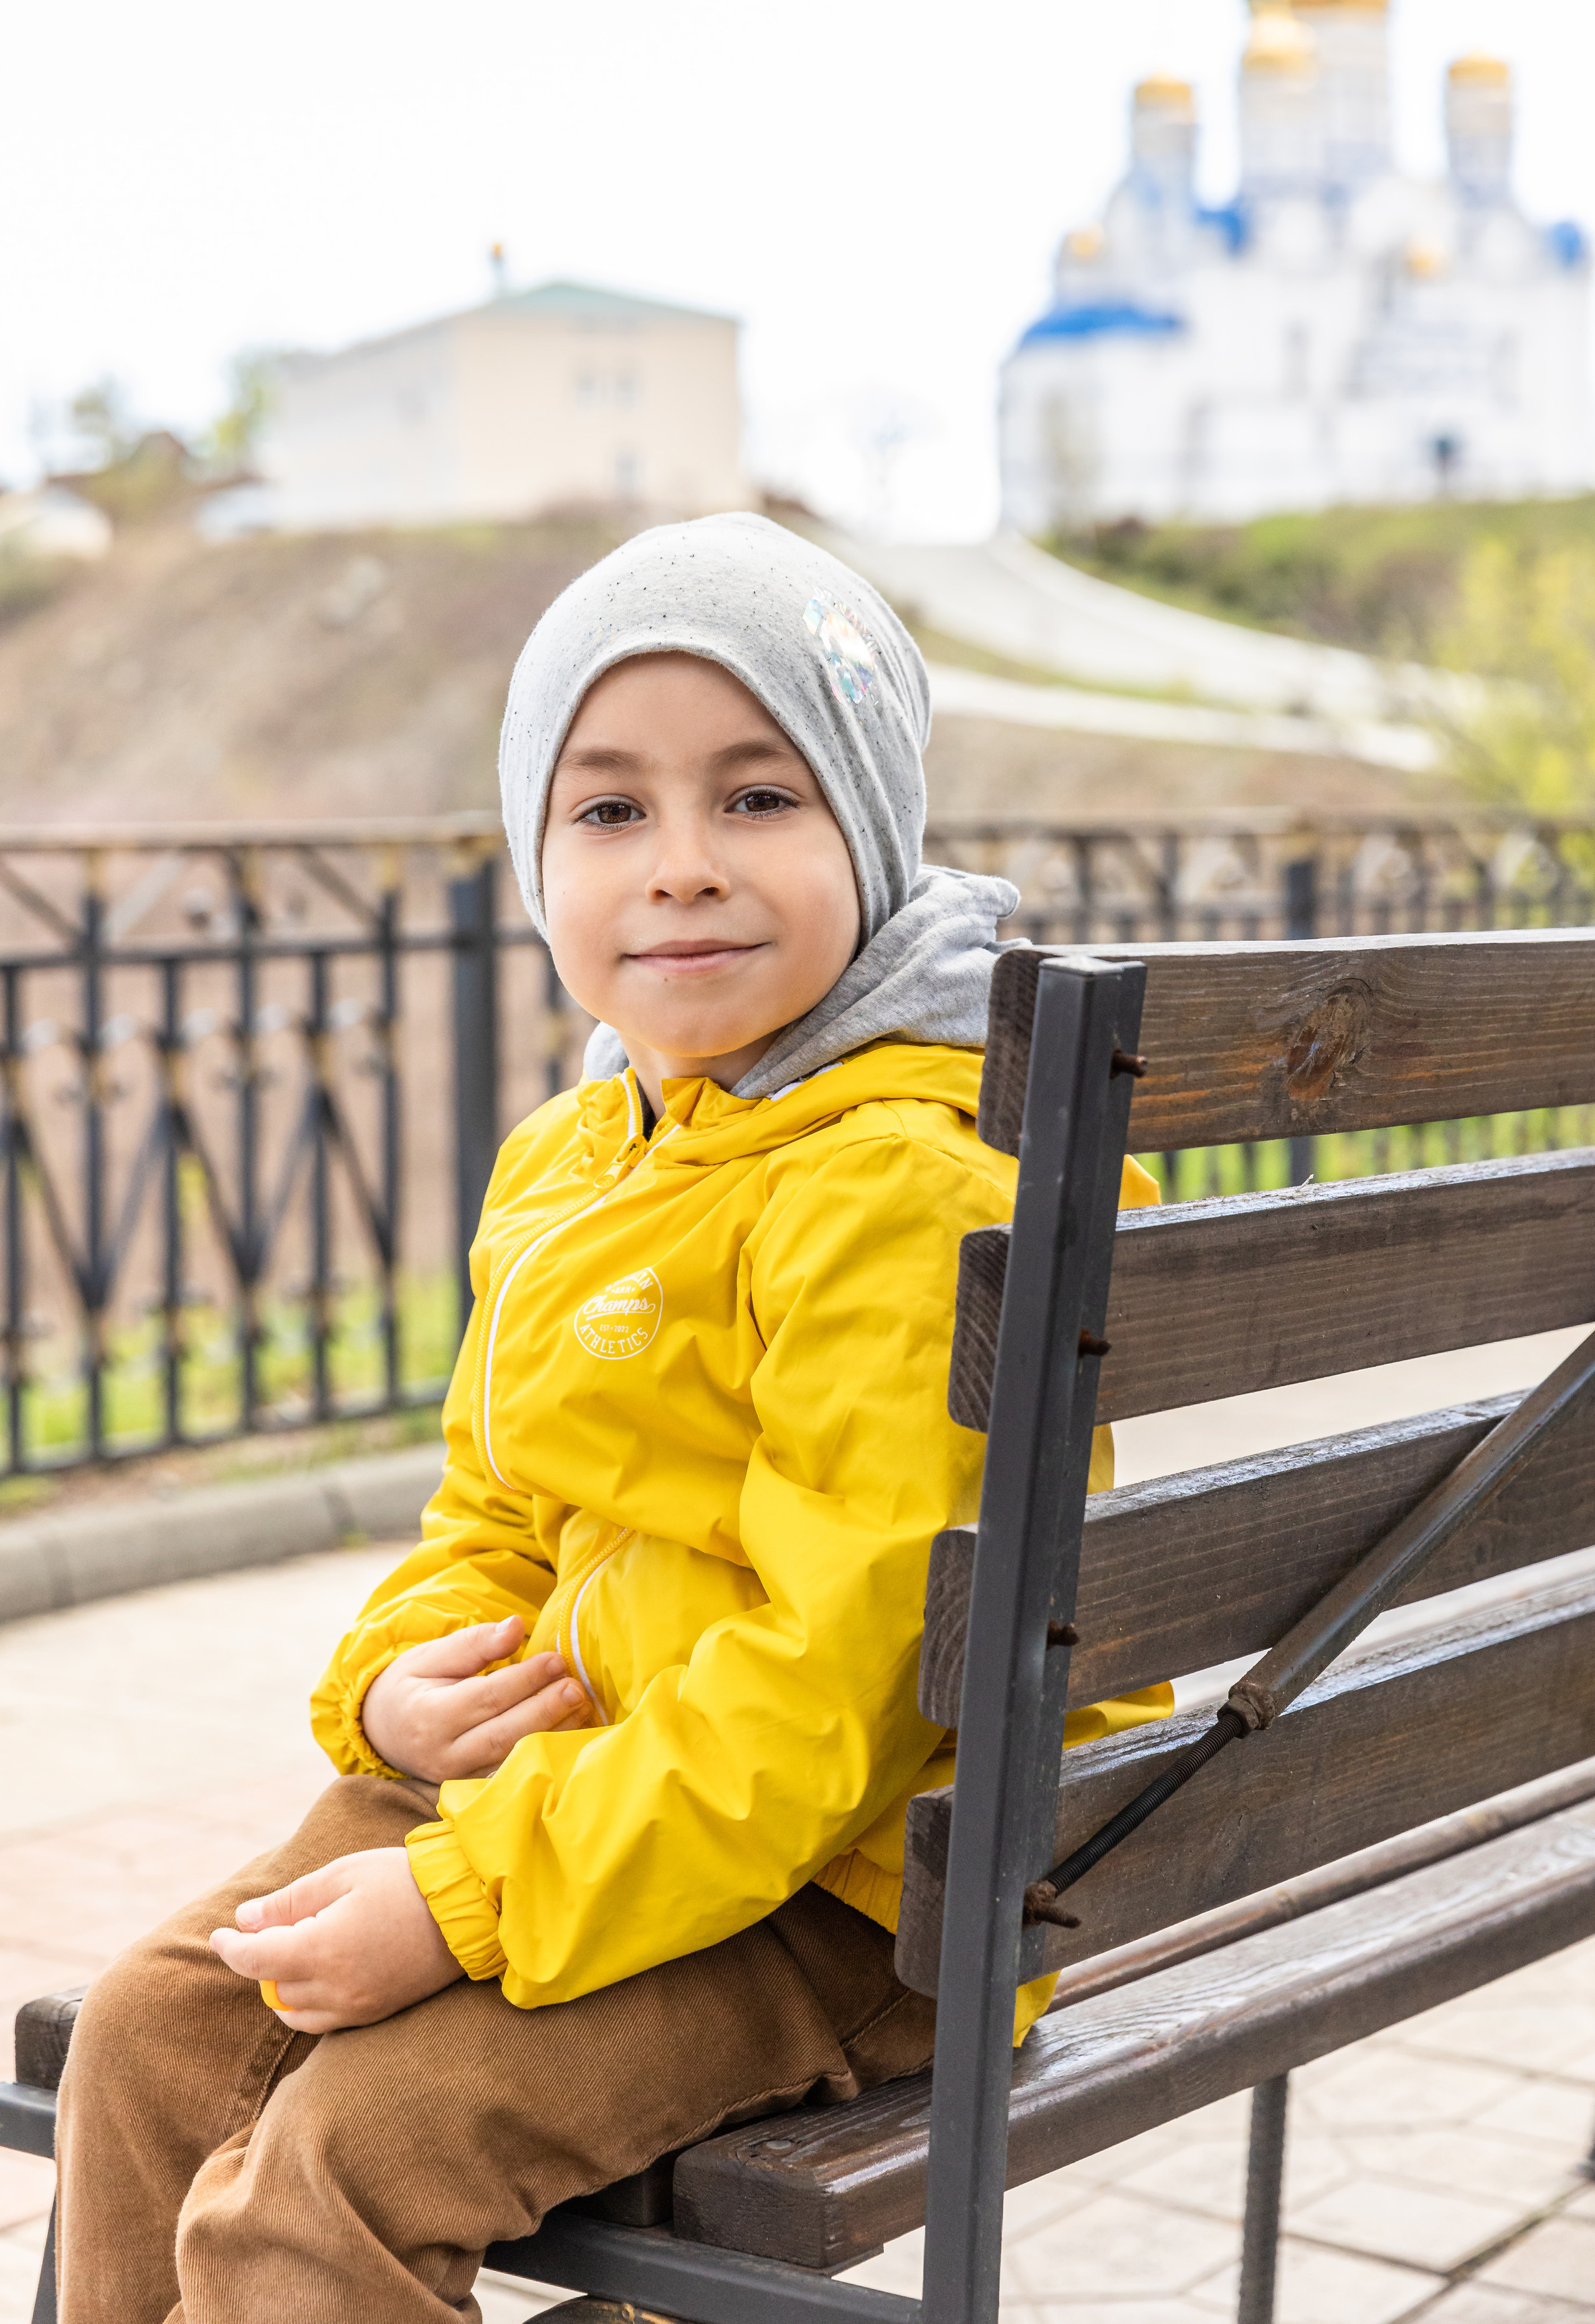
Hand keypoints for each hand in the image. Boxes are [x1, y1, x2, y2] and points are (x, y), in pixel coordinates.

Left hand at [209, 1847, 463, 2030]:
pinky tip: (320, 1972)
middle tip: (267, 1932)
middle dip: (261, 1963)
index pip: (254, 1961)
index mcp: (323, 1948)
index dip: (230, 1949)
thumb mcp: (343, 1875)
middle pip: (272, 1989)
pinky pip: (325, 2021)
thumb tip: (244, 1920)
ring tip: (295, 1952)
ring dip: (283, 1988)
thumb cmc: (404, 1880)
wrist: (468, 1908)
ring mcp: (357, 2006)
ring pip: (295, 2013)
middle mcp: (335, 1988)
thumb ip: (290, 1900)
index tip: (218, 1935)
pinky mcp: (376, 2013)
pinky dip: (309, 2003)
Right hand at [360, 1614, 590, 1781]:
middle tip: (576, 1688)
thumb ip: (473, 1644)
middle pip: (503, 1735)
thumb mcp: (430, 1656)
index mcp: (430, 1716)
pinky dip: (541, 1758)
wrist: (383, 1732)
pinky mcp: (473, 1791)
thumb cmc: (413, 1687)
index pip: (485, 1697)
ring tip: (581, 1708)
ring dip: (551, 1735)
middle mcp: (443, 1755)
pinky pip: (512, 1777)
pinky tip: (569, 1738)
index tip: (555, 1660)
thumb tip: (514, 1625)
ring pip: (511, 1760)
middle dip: (544, 1711)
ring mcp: (459, 1779)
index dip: (524, 1680)